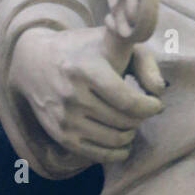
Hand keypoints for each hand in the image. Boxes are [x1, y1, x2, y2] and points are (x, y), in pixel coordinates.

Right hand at [8, 24, 165, 165]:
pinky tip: (124, 143)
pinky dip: (116, 153)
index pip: (127, 100)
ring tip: (133, 122)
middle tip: (143, 111)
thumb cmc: (84, 49)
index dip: (149, 107)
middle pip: (123, 121)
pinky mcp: (59, 134)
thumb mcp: (114, 41)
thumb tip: (159, 91)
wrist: (34, 62)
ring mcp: (65, 117)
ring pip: (113, 139)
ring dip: (130, 134)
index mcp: (89, 68)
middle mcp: (73, 94)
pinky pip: (95, 154)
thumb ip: (144, 61)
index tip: (156, 104)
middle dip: (141, 119)